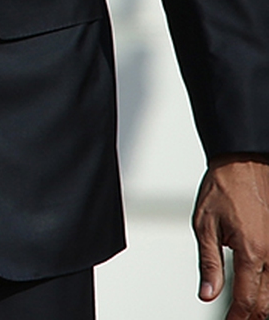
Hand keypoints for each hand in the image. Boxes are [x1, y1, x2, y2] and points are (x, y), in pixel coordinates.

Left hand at [197, 155, 268, 316]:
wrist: (243, 163)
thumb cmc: (222, 188)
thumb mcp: (204, 225)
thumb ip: (209, 263)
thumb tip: (207, 294)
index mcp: (250, 251)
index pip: (246, 298)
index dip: (237, 317)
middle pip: (268, 301)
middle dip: (253, 314)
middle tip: (238, 319)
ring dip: (265, 304)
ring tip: (250, 310)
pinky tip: (263, 290)